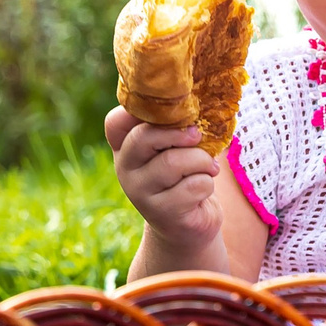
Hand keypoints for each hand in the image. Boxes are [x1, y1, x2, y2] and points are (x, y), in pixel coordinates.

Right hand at [107, 106, 221, 242]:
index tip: (172, 114)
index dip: (142, 112)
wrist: (187, 223)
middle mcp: (124, 168)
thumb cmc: (184, 173)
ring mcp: (139, 192)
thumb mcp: (175, 146)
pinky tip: (204, 188)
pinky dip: (208, 182)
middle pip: (144, 137)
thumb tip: (200, 102)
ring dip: (202, 161)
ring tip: (209, 167)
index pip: (116, 121)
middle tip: (198, 136)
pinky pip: (193, 185)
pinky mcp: (162, 212)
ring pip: (173, 162)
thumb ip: (176, 125)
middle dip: (179, 133)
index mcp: (124, 146)